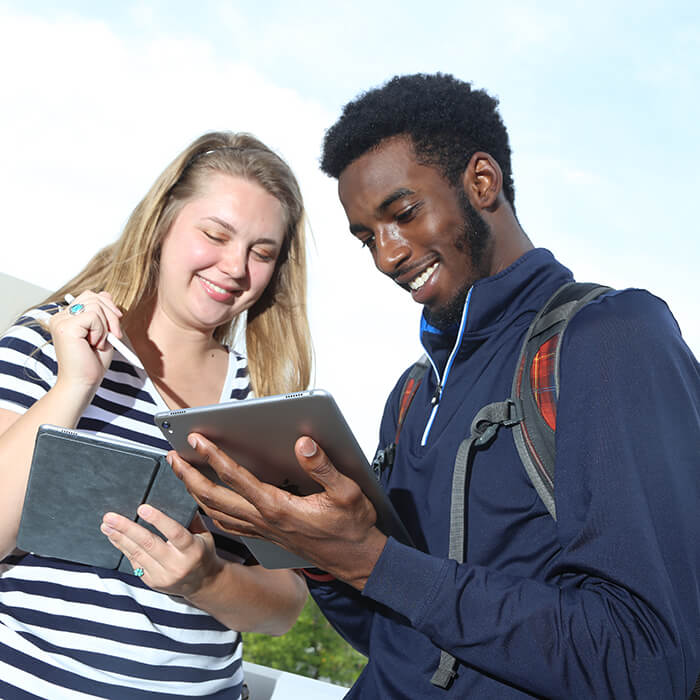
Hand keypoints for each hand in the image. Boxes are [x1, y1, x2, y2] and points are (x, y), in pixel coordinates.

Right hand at [49, 290, 122, 390]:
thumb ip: (103, 313)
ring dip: (105, 325)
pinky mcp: (65, 327)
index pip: (89, 296)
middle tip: (115, 335)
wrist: (84, 382)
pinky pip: (93, 316)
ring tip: (99, 343)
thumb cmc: (92, 362)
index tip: (116, 324)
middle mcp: (60, 317)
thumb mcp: (103, 332)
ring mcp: (61, 321)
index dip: (107, 306)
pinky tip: (94, 345)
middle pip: (93, 297)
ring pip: (95, 305)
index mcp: (67, 317)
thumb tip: (105, 293)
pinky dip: (101, 331)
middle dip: (111, 314)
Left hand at [101, 506, 222, 597]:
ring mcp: (163, 575)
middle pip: (148, 544)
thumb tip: (176, 497)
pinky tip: (115, 537)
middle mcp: (177, 564)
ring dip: (119, 538)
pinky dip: (123, 548)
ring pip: (137, 553)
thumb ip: (191, 518)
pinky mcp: (152, 582)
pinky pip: (134, 562)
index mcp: (192, 550)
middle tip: (111, 517)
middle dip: (127, 528)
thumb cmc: (202, 552)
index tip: (142, 508)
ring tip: (106, 525)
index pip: (174, 532)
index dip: (158, 520)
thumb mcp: (204, 535)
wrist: (203, 583)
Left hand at [170, 434, 387, 589]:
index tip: (196, 439)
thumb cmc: (351, 526)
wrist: (355, 561)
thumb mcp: (346, 492)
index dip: (213, 456)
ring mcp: (263, 532)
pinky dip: (210, 513)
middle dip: (189, 476)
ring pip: (216, 513)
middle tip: (173, 457)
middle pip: (214, 498)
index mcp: (278, 507)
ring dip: (194, 493)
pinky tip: (206, 504)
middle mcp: (264, 520)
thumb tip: (302, 443)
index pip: (236, 478)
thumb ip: (322, 467)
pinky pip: (228, 526)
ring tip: (182, 474)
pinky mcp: (266, 538)